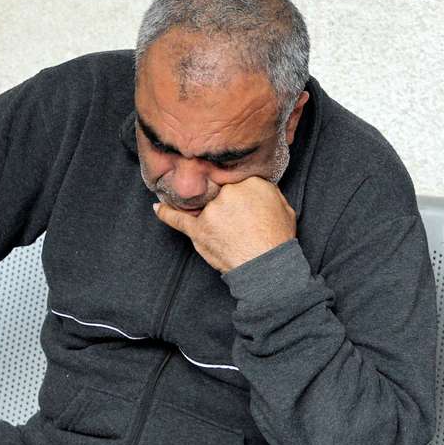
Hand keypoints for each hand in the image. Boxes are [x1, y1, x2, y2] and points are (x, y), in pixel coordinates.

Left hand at [154, 177, 296, 273]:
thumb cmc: (278, 239)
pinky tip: (158, 208)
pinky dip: (166, 213)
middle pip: (219, 188)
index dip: (239, 190)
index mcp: (252, 182)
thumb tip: (257, 187)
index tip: (241, 200)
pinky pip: (177, 218)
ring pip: (201, 202)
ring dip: (204, 210)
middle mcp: (229, 192)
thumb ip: (268, 192)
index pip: (238, 177)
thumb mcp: (285, 207)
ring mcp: (211, 210)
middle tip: (234, 216)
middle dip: (224, 200)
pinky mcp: (198, 229)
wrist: (267, 266)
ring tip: (215, 224)